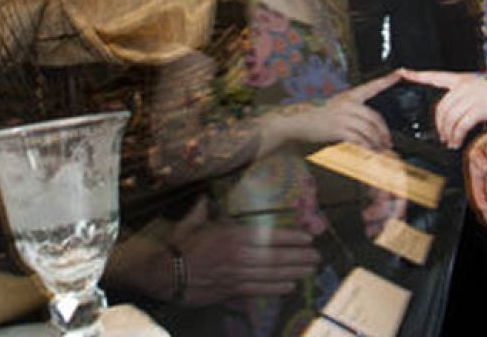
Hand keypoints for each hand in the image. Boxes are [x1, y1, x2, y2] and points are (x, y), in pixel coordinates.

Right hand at [169, 198, 319, 305]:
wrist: (169, 275)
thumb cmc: (181, 246)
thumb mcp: (192, 223)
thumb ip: (203, 210)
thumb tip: (205, 198)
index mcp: (233, 235)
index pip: (270, 236)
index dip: (292, 237)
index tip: (308, 237)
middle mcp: (240, 255)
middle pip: (277, 257)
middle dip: (299, 257)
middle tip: (317, 256)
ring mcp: (238, 275)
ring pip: (272, 274)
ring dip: (294, 272)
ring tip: (310, 271)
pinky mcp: (234, 290)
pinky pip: (260, 290)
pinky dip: (276, 289)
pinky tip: (290, 287)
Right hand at [268, 75, 396, 150]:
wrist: (296, 123)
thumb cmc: (315, 119)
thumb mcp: (334, 111)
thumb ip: (352, 116)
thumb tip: (368, 127)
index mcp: (348, 97)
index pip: (371, 86)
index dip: (386, 80)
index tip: (399, 73)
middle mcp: (347, 104)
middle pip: (374, 117)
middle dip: (383, 132)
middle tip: (387, 142)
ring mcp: (342, 116)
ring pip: (369, 130)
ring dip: (376, 143)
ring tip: (378, 151)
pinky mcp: (337, 129)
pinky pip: (359, 139)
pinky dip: (366, 147)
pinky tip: (367, 152)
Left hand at [398, 69, 486, 147]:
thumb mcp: (484, 87)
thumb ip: (470, 97)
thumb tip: (461, 116)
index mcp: (462, 79)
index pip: (435, 76)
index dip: (417, 75)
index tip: (402, 72)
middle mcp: (463, 86)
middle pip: (441, 108)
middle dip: (439, 126)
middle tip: (443, 138)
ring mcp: (470, 97)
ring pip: (449, 119)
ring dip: (448, 134)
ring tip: (451, 143)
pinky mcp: (478, 109)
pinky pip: (460, 127)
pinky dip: (456, 137)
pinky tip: (458, 142)